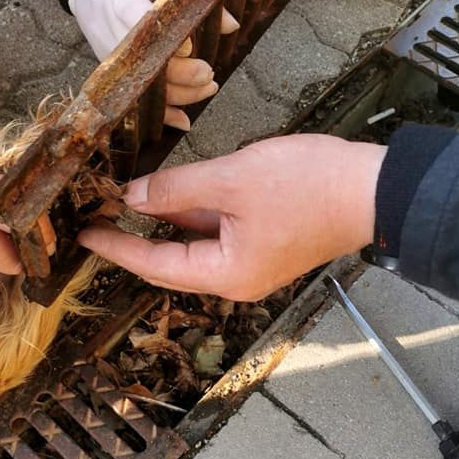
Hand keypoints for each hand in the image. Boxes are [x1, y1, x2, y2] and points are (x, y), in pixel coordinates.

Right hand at [69, 0, 236, 128]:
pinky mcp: (109, 67)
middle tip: (209, 73)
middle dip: (178, 74)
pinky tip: (183, 121)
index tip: (189, 46)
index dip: (162, 38)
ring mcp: (106, 52)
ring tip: (209, 87)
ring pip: (138, 84)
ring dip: (175, 95)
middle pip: (140, 62)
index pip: (137, 20)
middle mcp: (108, 28)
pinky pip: (133, 94)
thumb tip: (231, 25)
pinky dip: (159, 111)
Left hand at [78, 135, 385, 299]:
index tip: (84, 235)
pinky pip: (215, 232)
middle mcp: (235, 278)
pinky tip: (168, 194)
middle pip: (171, 261)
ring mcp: (251, 262)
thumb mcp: (232, 180)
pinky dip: (190, 215)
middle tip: (97, 218)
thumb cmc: (307, 187)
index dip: (117, 248)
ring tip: (123, 201)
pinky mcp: (264, 243)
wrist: (374, 188)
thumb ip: (176, 190)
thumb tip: (133, 195)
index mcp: (225, 274)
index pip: (155, 265)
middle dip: (134, 238)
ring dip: (161, 224)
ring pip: (193, 244)